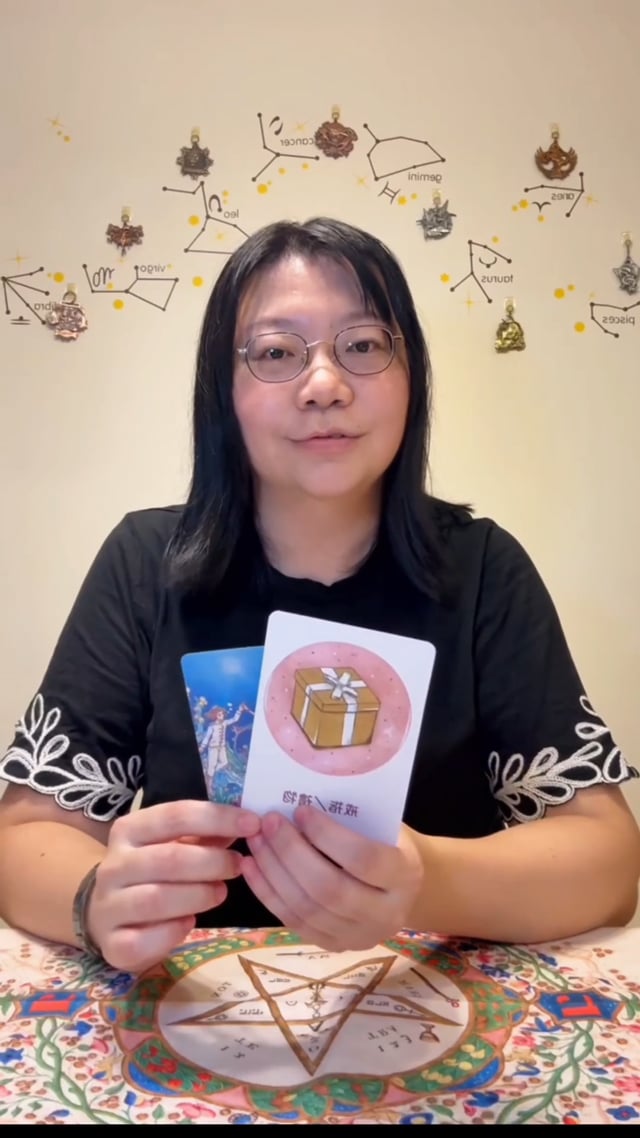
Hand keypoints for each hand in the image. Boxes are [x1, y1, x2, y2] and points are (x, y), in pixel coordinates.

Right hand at [87, 800, 259, 971]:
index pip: (176, 815)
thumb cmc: (150, 874)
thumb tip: (247, 821)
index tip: (253, 823)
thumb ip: (205, 835)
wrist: (107, 918)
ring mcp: (109, 906)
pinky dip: (174, 932)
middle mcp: (112, 866)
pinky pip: (147, 939)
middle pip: (169, 859)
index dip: (218, 818)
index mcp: (129, 830)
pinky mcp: (112, 944)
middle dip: (213, 862)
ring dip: (199, 895)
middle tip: (238, 865)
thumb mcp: (173, 846)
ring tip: (220, 893)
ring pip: (158, 899)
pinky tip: (189, 924)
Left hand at [241, 806, 422, 950]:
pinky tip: (251, 866)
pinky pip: (293, 921)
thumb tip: (298, 802)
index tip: (301, 810)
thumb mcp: (383, 826)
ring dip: (273, 871)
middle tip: (269, 822)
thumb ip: (351, 820)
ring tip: (255, 841)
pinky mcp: (332, 946)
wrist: (404, 890)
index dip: (327, 835)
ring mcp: (358, 936)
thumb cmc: (388, 844)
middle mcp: (385, 915)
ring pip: (306, 909)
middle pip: (328, 888)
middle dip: (291, 852)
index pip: (363, 858)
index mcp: (404, 876)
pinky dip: (267, 892)